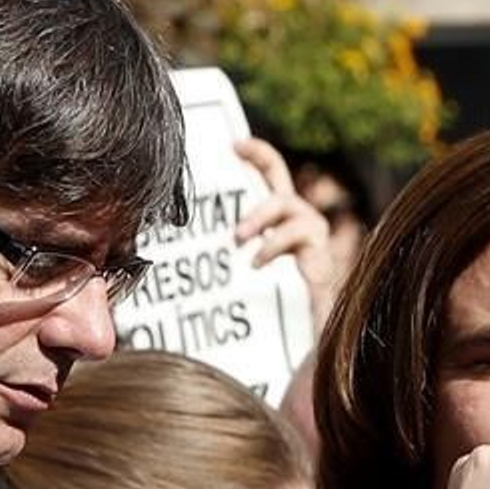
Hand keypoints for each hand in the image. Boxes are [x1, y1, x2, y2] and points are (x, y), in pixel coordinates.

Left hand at [233, 137, 340, 327]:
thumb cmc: (259, 312)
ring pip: (288, 205)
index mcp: (274, 223)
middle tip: (233, 156)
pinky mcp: (321, 259)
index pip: (268, 178)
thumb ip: (217, 257)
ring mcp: (311, 239)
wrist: (295, 346)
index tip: (233, 143)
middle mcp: (295, 223)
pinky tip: (255, 263)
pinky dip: (273, 245)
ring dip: (259, 216)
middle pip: (280, 178)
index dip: (256, 155)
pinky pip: (300, 235)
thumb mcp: (232, 276)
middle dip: (262, 157)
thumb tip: (168, 245)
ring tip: (237, 238)